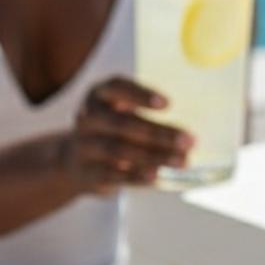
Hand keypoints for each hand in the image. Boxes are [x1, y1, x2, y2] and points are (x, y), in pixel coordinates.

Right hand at [63, 78, 192, 194]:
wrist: (76, 161)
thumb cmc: (113, 131)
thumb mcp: (123, 113)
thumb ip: (148, 114)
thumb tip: (188, 131)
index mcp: (99, 95)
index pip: (117, 87)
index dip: (140, 95)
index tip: (168, 105)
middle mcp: (87, 118)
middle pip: (121, 123)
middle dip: (157, 133)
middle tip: (188, 140)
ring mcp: (84, 146)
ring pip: (118, 150)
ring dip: (153, 156)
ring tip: (182, 161)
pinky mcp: (86, 173)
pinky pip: (112, 174)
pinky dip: (136, 176)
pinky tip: (156, 176)